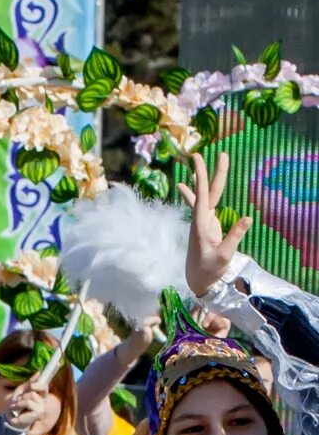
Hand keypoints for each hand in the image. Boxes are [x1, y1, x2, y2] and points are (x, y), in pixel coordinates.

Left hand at [188, 152, 255, 297]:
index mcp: (201, 225)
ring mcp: (203, 221)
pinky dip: (197, 194)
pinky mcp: (207, 225)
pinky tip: (185, 184)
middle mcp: (200, 220)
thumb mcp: (223, 255)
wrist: (197, 281)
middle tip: (201, 153)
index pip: (202, 196)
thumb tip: (249, 217)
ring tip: (200, 160)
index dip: (201, 177)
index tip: (197, 161)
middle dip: (206, 172)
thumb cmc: (209, 270)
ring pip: (206, 195)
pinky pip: (204, 205)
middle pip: (206, 191)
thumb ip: (234, 236)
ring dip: (205, 178)